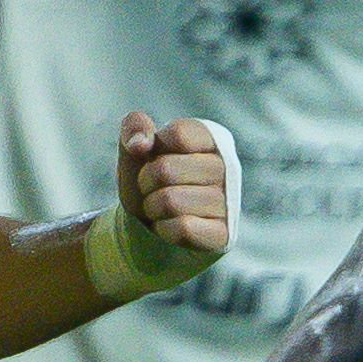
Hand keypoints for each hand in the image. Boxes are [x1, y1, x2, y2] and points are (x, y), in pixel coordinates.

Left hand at [87, 112, 237, 297]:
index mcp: (211, 139)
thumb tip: (140, 143)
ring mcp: (228, 202)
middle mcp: (227, 167)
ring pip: (170, 201)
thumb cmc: (148, 178)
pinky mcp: (223, 234)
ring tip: (161, 208)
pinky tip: (171, 226)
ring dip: (153, 208)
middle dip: (146, 183)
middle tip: (153, 189)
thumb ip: (134, 127)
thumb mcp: (135, 147)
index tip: (154, 158)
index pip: (178, 134)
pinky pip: (183, 228)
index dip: (152, 150)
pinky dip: (165, 229)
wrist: (149, 223)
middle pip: (166, 170)